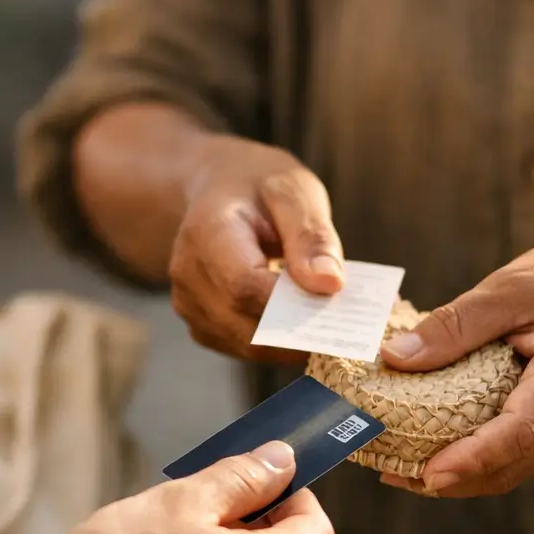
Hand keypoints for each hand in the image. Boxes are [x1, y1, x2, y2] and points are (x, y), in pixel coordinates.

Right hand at [169, 136, 344, 360]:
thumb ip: (311, 236)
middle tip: (345, 323)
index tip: (336, 307)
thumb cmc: (258, 186)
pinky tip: (301, 321)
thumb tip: (329, 284)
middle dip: (300, 330)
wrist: (218, 191)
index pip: (245, 285)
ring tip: (327, 320)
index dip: (291, 306)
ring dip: (292, 341)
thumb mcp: (294, 191)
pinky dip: (278, 344)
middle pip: (246, 324)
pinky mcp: (202, 325)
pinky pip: (244, 347)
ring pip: (247, 345)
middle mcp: (188, 274)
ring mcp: (189, 304)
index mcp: (208, 232)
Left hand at [378, 230, 533, 497]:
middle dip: (450, 479)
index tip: (430, 474)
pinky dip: (473, 461)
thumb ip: (454, 325)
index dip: (475, 457)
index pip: (520, 431)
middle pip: (509, 465)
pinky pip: (513, 457)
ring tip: (398, 470)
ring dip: (458, 478)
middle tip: (390, 474)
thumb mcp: (508, 288)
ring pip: (510, 470)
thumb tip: (396, 357)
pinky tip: (432, 450)